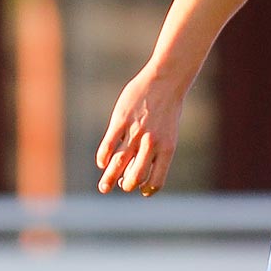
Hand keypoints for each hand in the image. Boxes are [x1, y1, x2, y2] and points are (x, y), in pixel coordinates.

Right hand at [96, 68, 186, 195]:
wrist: (166, 81)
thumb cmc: (167, 109)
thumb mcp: (168, 132)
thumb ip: (157, 150)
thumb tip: (140, 168)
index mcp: (167, 149)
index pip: (156, 180)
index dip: (147, 189)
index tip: (140, 190)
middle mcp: (152, 144)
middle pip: (135, 175)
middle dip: (126, 185)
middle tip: (118, 187)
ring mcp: (136, 132)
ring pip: (120, 162)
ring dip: (109, 178)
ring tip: (103, 188)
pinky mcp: (121, 120)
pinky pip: (109, 144)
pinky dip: (104, 157)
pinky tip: (102, 163)